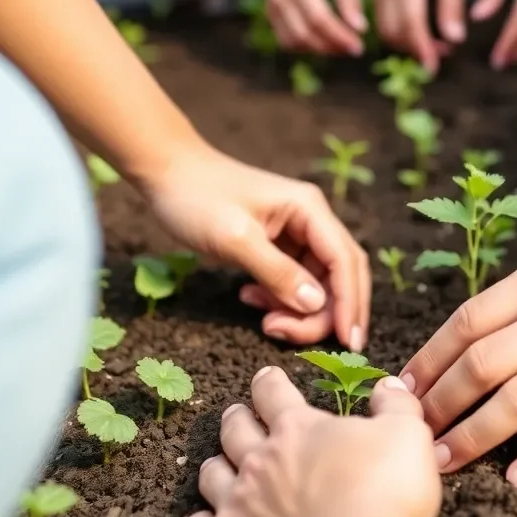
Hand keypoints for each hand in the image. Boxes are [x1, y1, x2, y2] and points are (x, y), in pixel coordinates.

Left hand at [142, 143, 370, 349]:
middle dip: (328, 313)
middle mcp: (311, 220)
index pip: (344, 261)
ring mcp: (295, 232)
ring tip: (265, 319)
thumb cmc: (198, 198)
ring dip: (298, 309)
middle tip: (293, 336)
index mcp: (309, 210)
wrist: (166, 173)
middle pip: (340, 274)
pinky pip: (293, 280)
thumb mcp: (235, 238)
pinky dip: (279, 298)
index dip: (350, 303)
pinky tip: (250, 297)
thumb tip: (317, 304)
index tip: (348, 342)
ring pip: (318, 283)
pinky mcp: (277, 245)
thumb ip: (277, 272)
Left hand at [185, 367, 440, 516]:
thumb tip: (387, 385)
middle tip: (236, 414)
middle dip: (235, 418)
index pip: (274, 393)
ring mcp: (239, 502)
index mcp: (299, 427)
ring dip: (214, 465)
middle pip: (235, 430)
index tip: (266, 377)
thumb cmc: (382, 489)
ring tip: (217, 462)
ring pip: (211, 474)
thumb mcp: (406, 433)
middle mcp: (261, 458)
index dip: (268, 383)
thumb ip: (395, 405)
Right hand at [267, 0, 366, 56]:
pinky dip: (307, 48)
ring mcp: (272, 8)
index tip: (358, 46)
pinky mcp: (271, 16)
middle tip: (354, 49)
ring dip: (320, 50)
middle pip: (305, 35)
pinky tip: (325, 42)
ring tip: (341, 46)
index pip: (319, 19)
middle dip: (331, 47)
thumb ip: (350, 1)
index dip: (339, 37)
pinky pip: (287, 42)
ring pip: (295, 43)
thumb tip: (360, 30)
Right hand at [377, 0, 464, 72]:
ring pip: (387, 36)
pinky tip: (423, 39)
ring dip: (410, 48)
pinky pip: (385, 31)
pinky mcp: (376, 3)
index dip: (421, 47)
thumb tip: (454, 39)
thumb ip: (452, 8)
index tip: (433, 68)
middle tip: (445, 53)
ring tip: (436, 47)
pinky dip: (402, 42)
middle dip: (417, 50)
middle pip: (395, 32)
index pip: (411, 20)